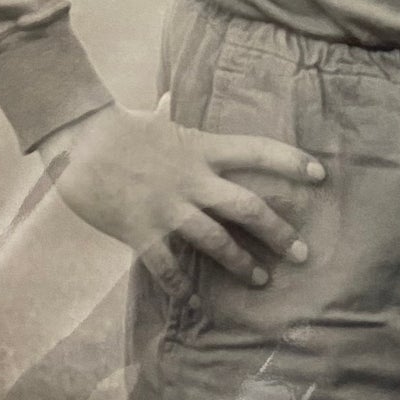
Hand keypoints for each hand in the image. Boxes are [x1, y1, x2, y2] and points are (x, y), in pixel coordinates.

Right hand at [36, 96, 325, 290]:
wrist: (79, 143)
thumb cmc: (117, 128)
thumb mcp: (152, 119)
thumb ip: (167, 113)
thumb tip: (169, 98)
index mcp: (201, 148)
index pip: (258, 151)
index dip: (292, 162)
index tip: (320, 174)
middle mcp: (193, 179)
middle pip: (248, 207)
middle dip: (278, 232)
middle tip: (300, 252)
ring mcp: (168, 207)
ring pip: (216, 241)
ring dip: (241, 263)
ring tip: (261, 280)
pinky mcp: (141, 230)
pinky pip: (168, 266)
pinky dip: (182, 287)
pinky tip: (194, 302)